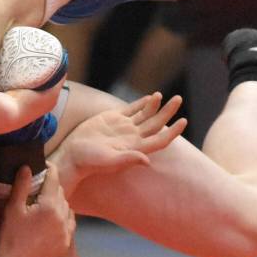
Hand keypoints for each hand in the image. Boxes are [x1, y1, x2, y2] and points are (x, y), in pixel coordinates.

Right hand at [0, 162, 76, 256]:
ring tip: (45, 202)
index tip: (45, 164)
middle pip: (60, 192)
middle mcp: (62, 217)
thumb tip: (27, 167)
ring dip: (58, 202)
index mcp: (49, 206)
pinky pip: (70, 223)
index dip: (49, 169)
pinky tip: (54, 218)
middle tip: (40, 185)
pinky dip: (64, 217)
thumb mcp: (13, 208)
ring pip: (67, 207)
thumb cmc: (10, 235)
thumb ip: (22, 186)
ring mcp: (65, 231)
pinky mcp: (65, 243)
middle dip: (51, 186)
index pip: (53, 179)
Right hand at [62, 92, 186, 180]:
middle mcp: (132, 137)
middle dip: (168, 112)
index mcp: (135, 147)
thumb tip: (147, 161)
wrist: (72, 154)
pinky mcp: (112, 119)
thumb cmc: (89, 161)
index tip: (183, 121)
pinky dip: (141, 104)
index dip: (173, 131)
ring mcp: (123, 128)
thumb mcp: (108, 161)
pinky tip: (150, 98)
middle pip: (156, 124)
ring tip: (163, 95)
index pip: (160, 139)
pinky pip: (131, 110)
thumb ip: (127, 159)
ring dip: (155, 106)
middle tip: (178, 99)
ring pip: (145, 115)